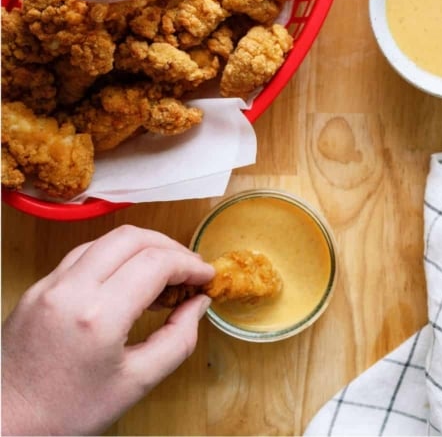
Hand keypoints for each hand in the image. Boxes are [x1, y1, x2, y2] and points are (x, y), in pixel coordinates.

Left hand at [1, 225, 214, 435]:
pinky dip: (112, 257)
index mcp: (99, 316)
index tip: (206, 276)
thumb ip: (177, 341)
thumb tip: (198, 304)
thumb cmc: (68, 414)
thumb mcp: (135, 385)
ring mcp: (49, 284)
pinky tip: (125, 281)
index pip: (155, 263)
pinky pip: (82, 255)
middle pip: (132, 237)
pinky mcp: (36, 287)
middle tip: (187, 270)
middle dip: (168, 247)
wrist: (6, 424)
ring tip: (160, 275)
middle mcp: (71, 289)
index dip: (188, 264)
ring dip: (140, 247)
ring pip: (106, 240)